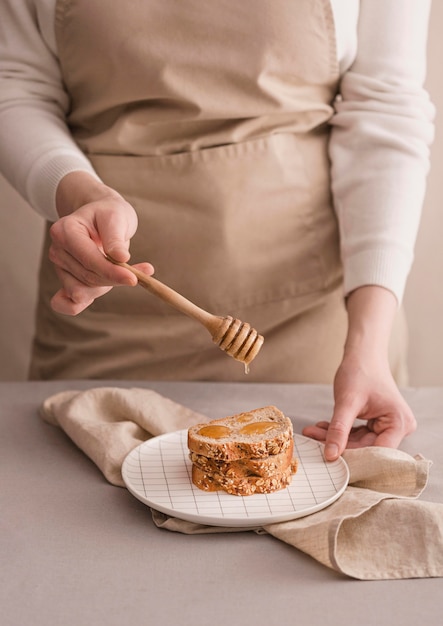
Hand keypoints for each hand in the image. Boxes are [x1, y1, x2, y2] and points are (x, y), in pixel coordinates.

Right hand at [49, 172, 153, 314]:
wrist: (102, 216)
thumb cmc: (109, 214)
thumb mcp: (116, 216)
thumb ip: (116, 238)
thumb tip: (121, 259)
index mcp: (65, 231)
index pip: (89, 260)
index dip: (112, 272)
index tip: (134, 278)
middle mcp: (58, 250)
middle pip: (88, 277)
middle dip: (115, 279)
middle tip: (138, 273)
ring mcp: (60, 267)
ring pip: (84, 291)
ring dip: (107, 286)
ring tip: (122, 270)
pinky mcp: (66, 281)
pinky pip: (68, 304)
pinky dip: (82, 305)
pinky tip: (100, 295)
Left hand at [302, 351, 415, 459]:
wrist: (362, 355)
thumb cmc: (360, 371)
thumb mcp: (347, 402)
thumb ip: (339, 429)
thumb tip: (331, 455)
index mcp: (400, 424)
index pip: (377, 453)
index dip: (354, 457)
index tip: (330, 458)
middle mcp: (399, 428)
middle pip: (367, 449)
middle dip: (339, 445)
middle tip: (313, 439)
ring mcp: (388, 426)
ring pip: (359, 443)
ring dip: (335, 438)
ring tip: (312, 431)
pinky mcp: (377, 424)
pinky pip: (357, 435)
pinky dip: (340, 432)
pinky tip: (322, 427)